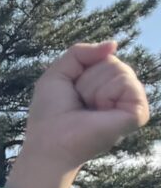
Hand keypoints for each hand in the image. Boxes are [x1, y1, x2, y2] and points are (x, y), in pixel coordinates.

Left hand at [7, 41, 151, 187]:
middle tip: (78, 102)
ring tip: (87, 108)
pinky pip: (127, 84)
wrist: (50, 143)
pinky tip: (100, 112)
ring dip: (93, 88)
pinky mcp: (138, 113)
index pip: (104, 57)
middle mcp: (120, 94)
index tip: (71, 92)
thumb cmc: (49, 114)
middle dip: (87, 79)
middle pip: (112, 62)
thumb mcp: (57, 74)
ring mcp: (130, 104)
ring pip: (119, 70)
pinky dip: (106, 94)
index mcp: (104, 86)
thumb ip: (80, 52)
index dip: (81, 71)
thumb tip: (114, 44)